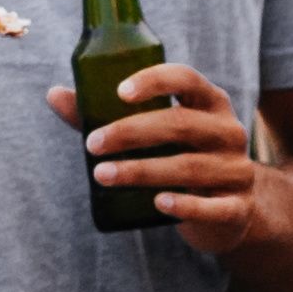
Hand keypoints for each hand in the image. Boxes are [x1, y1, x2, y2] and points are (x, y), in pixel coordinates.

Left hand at [76, 59, 272, 259]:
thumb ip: (109, 115)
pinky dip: (185, 205)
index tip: (120, 93)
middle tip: (92, 144)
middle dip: (132, 133)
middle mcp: (228, 132)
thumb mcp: (156, 134)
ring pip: (188, 168)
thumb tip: (54, 94)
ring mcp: (236, 170)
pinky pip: (212, 207)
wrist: (229, 211)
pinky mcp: (238, 208)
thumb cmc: (181, 159)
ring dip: (141, 170)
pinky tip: (158, 203)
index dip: (155, 81)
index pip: (187, 79)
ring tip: (102, 175)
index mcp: (210, 103)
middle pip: (181, 125)